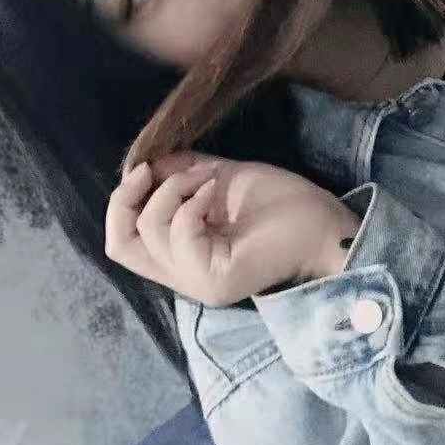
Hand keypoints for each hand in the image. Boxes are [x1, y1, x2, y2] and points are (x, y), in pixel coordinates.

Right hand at [105, 152, 360, 305]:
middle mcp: (183, 276)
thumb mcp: (220, 179)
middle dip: (127, 200)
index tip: (147, 167)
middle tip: (152, 170)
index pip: (122, 242)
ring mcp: (197, 283)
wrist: (325, 223)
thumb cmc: (282, 203)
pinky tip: (215, 189)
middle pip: (119, 247)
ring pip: (149, 234)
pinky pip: (179, 236)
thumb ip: (181, 174)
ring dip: (171, 191)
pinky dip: (190, 203)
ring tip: (206, 177)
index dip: (124, 201)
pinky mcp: (214, 280)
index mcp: (181, 257)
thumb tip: (145, 162)